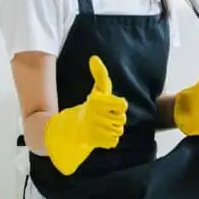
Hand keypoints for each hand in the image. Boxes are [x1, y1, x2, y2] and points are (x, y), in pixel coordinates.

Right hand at [44, 55, 127, 174]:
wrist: (76, 127)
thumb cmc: (92, 106)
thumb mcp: (97, 90)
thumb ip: (100, 74)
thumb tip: (94, 57)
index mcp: (97, 102)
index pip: (123, 105)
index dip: (119, 106)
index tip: (111, 106)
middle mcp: (96, 116)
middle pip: (122, 119)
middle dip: (115, 118)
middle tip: (105, 117)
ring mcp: (96, 129)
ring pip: (118, 130)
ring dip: (112, 129)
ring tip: (102, 125)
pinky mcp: (96, 141)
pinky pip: (114, 141)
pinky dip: (109, 139)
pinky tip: (100, 134)